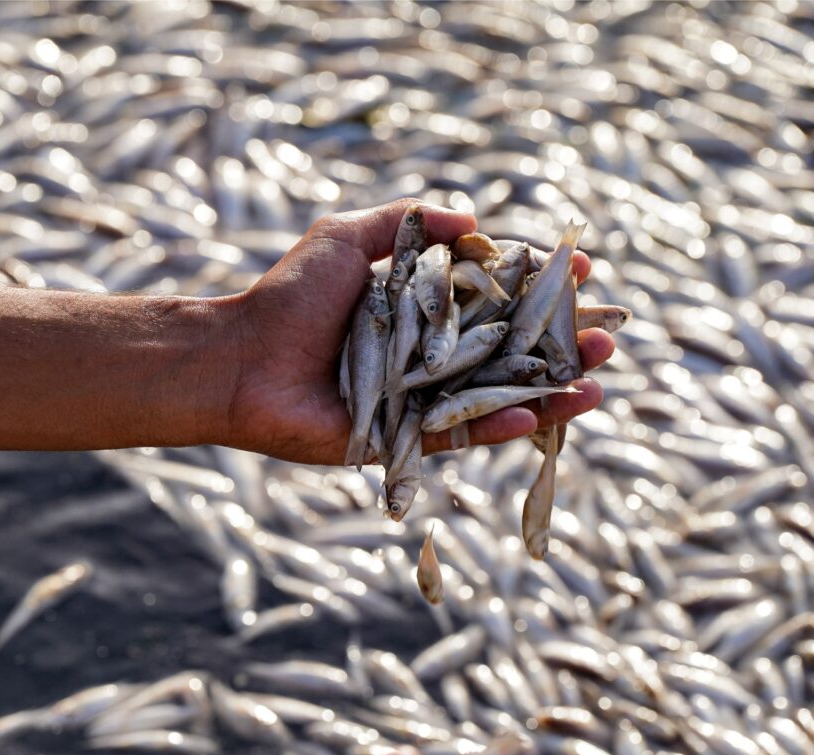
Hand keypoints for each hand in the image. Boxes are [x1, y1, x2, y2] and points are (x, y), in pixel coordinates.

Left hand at [224, 198, 613, 464]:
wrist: (242, 358)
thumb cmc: (289, 296)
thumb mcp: (347, 239)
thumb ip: (408, 223)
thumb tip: (474, 220)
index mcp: (420, 310)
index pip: (494, 299)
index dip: (538, 289)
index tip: (582, 274)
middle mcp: (427, 356)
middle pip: (509, 352)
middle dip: (560, 344)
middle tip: (608, 335)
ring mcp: (419, 400)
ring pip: (496, 397)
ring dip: (550, 390)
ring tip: (598, 378)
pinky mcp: (402, 439)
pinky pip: (459, 437)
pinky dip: (499, 426)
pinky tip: (540, 414)